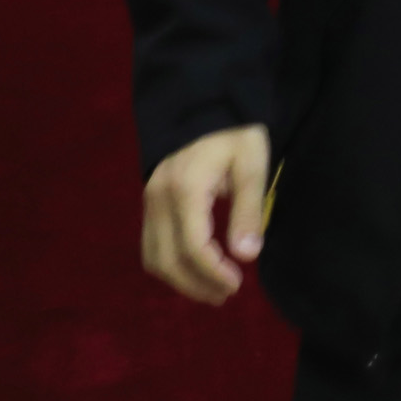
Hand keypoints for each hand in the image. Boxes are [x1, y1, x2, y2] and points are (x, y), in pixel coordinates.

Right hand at [141, 123, 269, 304]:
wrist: (205, 106)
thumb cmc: (235, 133)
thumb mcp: (251, 164)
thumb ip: (248, 209)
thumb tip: (247, 256)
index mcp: (185, 189)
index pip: (192, 247)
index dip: (212, 272)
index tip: (236, 284)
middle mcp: (158, 200)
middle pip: (167, 260)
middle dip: (196, 284)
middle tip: (226, 294)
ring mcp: (149, 202)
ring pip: (153, 257)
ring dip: (180, 280)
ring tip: (212, 289)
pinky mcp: (149, 203)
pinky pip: (151, 245)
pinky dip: (170, 265)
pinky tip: (195, 270)